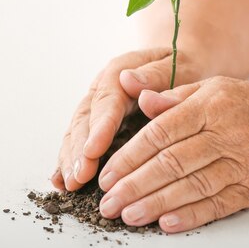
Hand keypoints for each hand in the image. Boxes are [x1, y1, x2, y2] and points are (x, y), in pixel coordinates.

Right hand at [52, 47, 205, 190]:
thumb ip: (157, 74)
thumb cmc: (184, 66)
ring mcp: (99, 106)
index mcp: (122, 71)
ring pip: (78, 132)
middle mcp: (104, 88)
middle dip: (81, 150)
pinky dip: (71, 161)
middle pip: (86, 118)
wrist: (181, 63)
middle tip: (80, 177)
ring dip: (73, 159)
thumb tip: (129, 80)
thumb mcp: (178, 64)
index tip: (93, 150)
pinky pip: (81, 141)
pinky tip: (64, 182)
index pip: (108, 100)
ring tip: (71, 184)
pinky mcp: (99, 122)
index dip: (99, 127)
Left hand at [96, 76, 248, 232]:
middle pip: (172, 163)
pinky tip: (167, 224)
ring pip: (192, 187)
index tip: (107, 172)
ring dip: (156, 204)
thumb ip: (175, 97)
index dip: (130, 155)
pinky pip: (219, 204)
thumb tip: (137, 99)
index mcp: (212, 105)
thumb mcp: (215, 88)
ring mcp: (242, 163)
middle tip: (108, 202)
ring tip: (128, 216)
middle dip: (135, 185)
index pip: (162, 132)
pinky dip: (192, 216)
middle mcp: (226, 134)